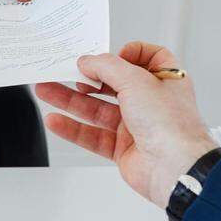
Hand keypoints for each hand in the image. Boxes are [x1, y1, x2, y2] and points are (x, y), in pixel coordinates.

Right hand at [36, 42, 217, 206]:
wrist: (174, 166)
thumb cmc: (171, 124)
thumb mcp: (136, 80)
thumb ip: (107, 67)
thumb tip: (88, 61)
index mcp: (165, 81)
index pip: (147, 58)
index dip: (127, 54)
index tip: (106, 56)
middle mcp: (151, 102)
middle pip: (112, 85)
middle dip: (86, 78)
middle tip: (62, 73)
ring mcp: (136, 126)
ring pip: (96, 110)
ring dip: (70, 101)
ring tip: (46, 91)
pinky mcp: (122, 148)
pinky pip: (92, 135)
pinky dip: (72, 128)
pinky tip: (55, 120)